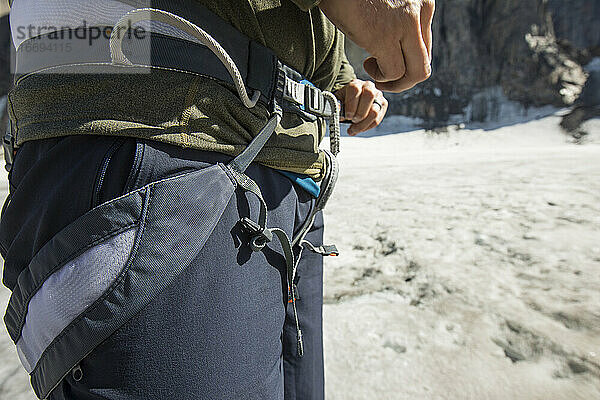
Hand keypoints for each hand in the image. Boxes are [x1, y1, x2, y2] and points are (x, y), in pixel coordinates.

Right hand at [319, 0, 434, 92]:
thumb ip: (398, 19)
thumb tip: (397, 43)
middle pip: (424, 63)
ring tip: (376, 73)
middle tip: (384, 78)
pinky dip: (380, 76)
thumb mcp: (387, 3)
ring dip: (395, 82)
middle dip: (405, 79)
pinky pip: (393, 72)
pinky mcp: (384, 36)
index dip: (407, 61)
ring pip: (416, 72)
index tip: (388, 60)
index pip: (425, 46)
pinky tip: (368, 64)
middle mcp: (419, 12)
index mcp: (422, 3)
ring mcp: (405, 25)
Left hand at [335, 79, 387, 135]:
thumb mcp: (337, 102)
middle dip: (360, 113)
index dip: (351, 104)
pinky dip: (367, 127)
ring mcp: (378, 95)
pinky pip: (377, 119)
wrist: (351, 104)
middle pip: (369, 96)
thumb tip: (338, 111)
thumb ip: (337, 105)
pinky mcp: (383, 105)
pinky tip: (358, 129)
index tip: (347, 116)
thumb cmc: (343, 102)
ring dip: (363, 124)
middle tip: (352, 120)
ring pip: (375, 111)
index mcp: (355, 83)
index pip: (355, 89)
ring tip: (353, 129)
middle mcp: (368, 86)